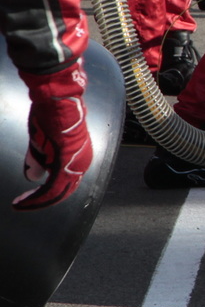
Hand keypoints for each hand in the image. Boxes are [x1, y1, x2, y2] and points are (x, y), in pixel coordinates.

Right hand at [13, 63, 92, 210]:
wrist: (57, 102)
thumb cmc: (51, 116)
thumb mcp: (42, 142)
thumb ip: (39, 160)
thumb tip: (34, 177)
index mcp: (79, 156)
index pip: (66, 182)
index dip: (47, 192)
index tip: (28, 198)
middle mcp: (82, 162)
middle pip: (63, 191)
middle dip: (41, 200)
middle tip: (21, 204)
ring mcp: (76, 164)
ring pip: (57, 192)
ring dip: (37, 201)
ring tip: (20, 204)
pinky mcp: (66, 164)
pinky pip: (51, 189)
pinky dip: (37, 198)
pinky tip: (22, 202)